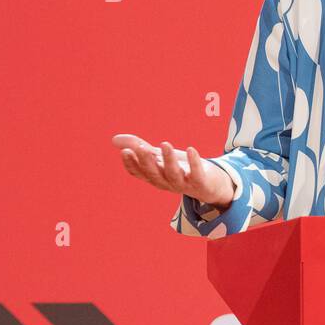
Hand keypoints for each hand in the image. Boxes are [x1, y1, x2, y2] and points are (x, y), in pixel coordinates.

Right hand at [111, 133, 234, 207]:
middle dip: (147, 161)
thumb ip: (140, 148)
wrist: (211, 184)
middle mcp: (167, 183)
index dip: (132, 164)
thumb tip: (114, 139)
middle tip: (140, 147)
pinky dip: (194, 163)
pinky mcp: (201, 183)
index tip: (125, 151)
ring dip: (168, 160)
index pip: (139, 173)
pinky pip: (197, 174)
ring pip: (173, 174)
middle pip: (154, 174)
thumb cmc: (181, 169)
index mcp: (155, 177)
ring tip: (165, 144)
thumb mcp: (160, 157)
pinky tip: (191, 149)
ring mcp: (184, 184)